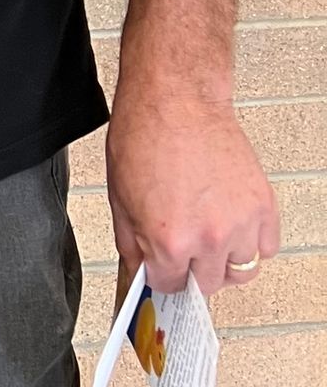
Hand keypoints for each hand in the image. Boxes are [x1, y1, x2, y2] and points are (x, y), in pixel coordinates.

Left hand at [105, 84, 279, 298]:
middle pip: (206, 286)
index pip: (170, 287)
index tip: (163, 268)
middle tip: (183, 254)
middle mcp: (208, 237)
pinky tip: (232, 228)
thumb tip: (141, 268)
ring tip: (207, 239)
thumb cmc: (145, 136)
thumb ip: (132, 244)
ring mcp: (240, 223)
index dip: (162, 276)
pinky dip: (252, 244)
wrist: (176, 100)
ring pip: (241, 271)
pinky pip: (266, 247)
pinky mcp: (262, 205)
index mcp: (168, 239)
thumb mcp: (120, 199)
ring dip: (223, 261)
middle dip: (190, 273)